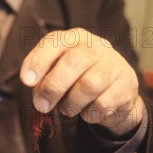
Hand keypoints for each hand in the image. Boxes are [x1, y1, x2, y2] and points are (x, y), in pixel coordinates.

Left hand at [20, 28, 145, 135]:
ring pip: (89, 84)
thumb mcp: (58, 72)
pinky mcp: (126, 86)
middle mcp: (96, 46)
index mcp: (74, 38)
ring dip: (71, 103)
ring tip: (67, 109)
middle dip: (53, 86)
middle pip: (74, 61)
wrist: (117, 92)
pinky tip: (87, 111)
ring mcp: (114, 64)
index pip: (55, 42)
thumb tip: (35, 89)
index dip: (39, 61)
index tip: (27, 81)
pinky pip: (102, 104)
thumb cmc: (79, 79)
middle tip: (41, 105)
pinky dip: (88, 114)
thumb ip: (44, 77)